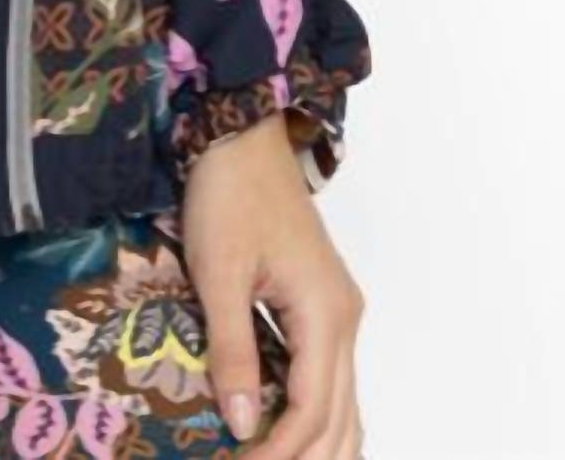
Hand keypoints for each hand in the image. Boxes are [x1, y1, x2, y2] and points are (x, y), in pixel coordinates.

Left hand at [183, 110, 364, 458]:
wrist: (243, 137)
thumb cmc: (228, 195)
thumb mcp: (220, 273)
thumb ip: (233, 350)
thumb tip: (240, 424)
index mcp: (324, 313)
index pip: (310, 410)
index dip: (278, 451)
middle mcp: (344, 319)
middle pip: (338, 416)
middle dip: (302, 457)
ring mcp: (339, 311)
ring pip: (343, 402)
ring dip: (317, 444)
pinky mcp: (323, 304)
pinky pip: (330, 376)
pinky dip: (317, 414)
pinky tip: (293, 435)